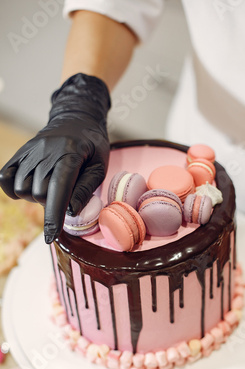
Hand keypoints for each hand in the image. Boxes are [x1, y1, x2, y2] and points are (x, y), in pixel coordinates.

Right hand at [0, 73, 110, 242]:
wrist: (76, 119)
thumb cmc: (92, 146)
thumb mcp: (99, 167)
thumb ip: (85, 189)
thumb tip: (71, 212)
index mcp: (70, 153)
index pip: (58, 189)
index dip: (54, 215)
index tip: (51, 237)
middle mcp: (45, 151)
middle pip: (40, 193)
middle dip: (52, 203)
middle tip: (64, 193)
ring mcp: (29, 151)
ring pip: (23, 189)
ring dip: (35, 196)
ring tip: (50, 185)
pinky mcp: (19, 153)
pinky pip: (5, 179)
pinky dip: (14, 189)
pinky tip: (29, 186)